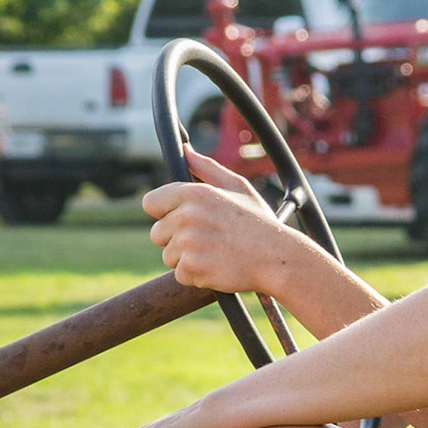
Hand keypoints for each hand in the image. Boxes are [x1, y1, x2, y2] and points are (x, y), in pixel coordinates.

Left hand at [143, 146, 299, 293]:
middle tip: (207, 239)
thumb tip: (185, 151)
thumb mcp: (237, 187)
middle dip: (176, 239)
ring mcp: (187, 243)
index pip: (150, 203)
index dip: (164, 213)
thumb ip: (206, 167)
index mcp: (192, 193)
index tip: (180, 220)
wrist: (277, 257)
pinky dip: (196, 276)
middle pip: (157, 233)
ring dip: (187, 259)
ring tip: (216, 253)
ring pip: (168, 256)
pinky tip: (217, 266)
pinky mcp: (192, 267)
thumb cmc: (258, 222)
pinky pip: (181, 275)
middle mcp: (185, 216)